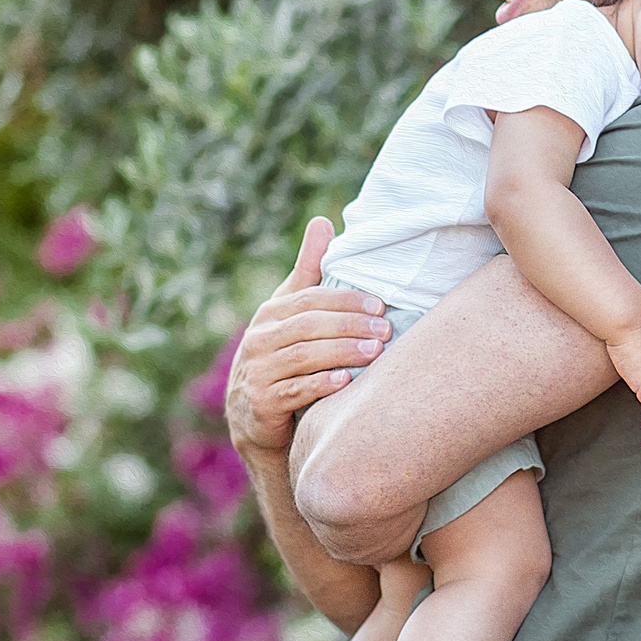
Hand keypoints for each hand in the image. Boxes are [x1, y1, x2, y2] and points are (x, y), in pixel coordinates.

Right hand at [225, 218, 390, 462]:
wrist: (254, 419)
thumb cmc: (282, 356)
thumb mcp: (291, 313)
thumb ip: (308, 272)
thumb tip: (322, 221)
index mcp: (270, 313)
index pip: (310, 299)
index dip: (346, 300)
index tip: (380, 305)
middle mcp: (259, 339)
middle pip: (308, 325)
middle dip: (349, 325)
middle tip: (386, 330)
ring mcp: (257, 372)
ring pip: (302, 357)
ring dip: (342, 353)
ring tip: (375, 352)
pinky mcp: (261, 404)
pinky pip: (293, 391)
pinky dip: (320, 385)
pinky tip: (346, 382)